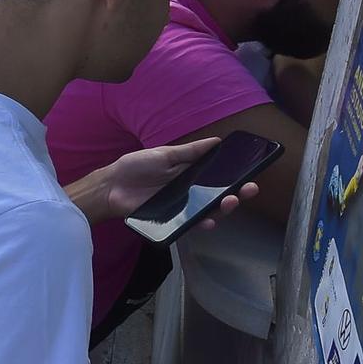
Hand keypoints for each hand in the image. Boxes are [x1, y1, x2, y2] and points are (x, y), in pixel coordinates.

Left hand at [87, 138, 260, 223]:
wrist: (112, 186)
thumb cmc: (136, 167)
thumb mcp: (165, 154)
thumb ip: (190, 151)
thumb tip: (217, 141)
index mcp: (189, 173)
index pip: (217, 175)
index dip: (234, 175)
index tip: (251, 171)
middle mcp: (189, 191)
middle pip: (218, 194)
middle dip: (237, 192)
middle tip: (250, 189)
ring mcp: (182, 206)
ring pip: (208, 209)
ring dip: (223, 207)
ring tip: (231, 201)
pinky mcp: (172, 219)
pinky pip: (190, 222)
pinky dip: (201, 222)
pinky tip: (209, 220)